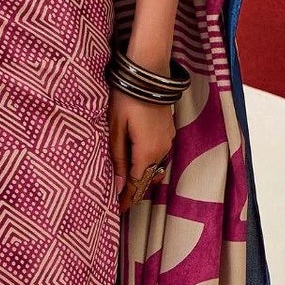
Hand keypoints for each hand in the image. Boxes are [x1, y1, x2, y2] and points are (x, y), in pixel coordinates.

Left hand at [109, 88, 175, 213]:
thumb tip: (119, 188)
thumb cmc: (126, 99)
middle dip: (133, 191)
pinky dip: (146, 163)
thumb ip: (118, 160)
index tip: (117, 211)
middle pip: (147, 179)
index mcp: (147, 153)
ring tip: (124, 184)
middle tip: (118, 201)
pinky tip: (135, 162)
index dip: (127, 200)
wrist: (148, 73)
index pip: (137, 185)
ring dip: (140, 177)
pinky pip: (157, 155)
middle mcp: (162, 150)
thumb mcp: (115, 130)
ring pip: (153, 167)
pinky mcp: (168, 132)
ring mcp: (168, 141)